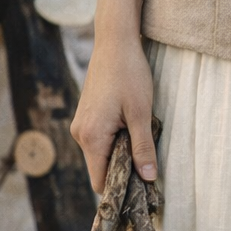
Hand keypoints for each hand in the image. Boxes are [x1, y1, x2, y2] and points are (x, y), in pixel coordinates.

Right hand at [70, 32, 157, 191]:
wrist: (114, 42)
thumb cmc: (129, 74)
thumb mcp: (141, 113)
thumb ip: (143, 148)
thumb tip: (149, 178)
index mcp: (91, 137)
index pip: (100, 182)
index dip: (120, 188)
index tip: (142, 188)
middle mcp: (80, 134)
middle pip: (100, 169)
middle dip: (123, 169)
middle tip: (149, 160)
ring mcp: (81, 124)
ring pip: (101, 153)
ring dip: (121, 151)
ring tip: (141, 135)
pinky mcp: (86, 115)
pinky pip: (99, 139)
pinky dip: (115, 140)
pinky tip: (131, 124)